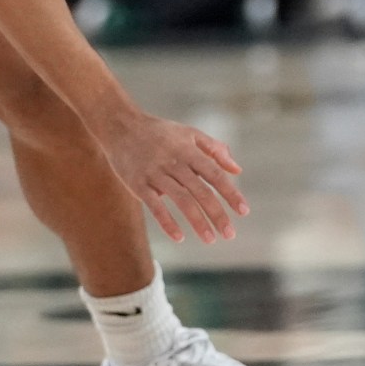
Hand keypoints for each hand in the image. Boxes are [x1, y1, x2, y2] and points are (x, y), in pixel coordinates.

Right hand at [97, 113, 248, 243]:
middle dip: (217, 214)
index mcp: (189, 151)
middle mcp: (175, 162)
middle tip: (230, 234)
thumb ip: (215, 150)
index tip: (244, 211)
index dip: (230, 193)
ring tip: (210, 239)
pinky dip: (167, 222)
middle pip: (201, 191)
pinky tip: (179, 237)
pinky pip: (154, 205)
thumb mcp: (190, 134)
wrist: (121, 126)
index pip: (215, 174)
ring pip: (181, 200)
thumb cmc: (161, 132)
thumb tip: (238, 170)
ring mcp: (155, 173)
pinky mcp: (137, 183)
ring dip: (197, 221)